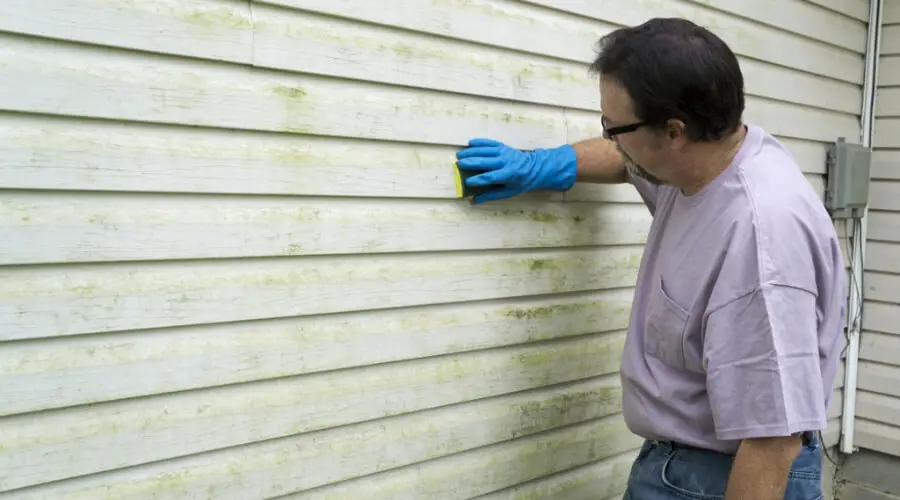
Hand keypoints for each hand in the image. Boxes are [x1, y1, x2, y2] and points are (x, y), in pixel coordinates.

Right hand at [455, 138, 576, 202]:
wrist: (534, 167)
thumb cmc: (520, 183)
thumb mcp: (508, 192)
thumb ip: (490, 196)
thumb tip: (474, 201)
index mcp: (507, 175)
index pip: (489, 178)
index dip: (477, 180)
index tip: (467, 182)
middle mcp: (505, 162)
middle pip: (485, 162)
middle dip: (470, 163)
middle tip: (458, 164)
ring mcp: (504, 152)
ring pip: (485, 151)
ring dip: (471, 152)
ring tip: (459, 155)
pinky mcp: (502, 146)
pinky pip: (489, 143)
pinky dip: (479, 142)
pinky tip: (470, 143)